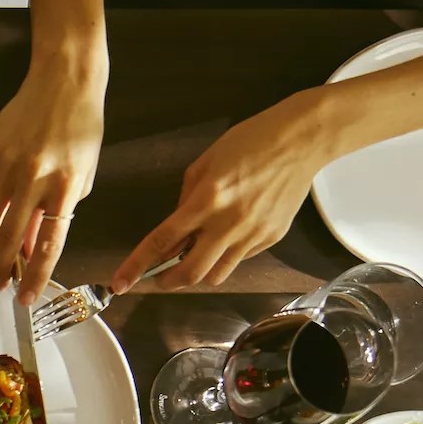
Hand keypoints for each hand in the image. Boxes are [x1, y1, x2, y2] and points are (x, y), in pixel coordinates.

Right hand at [0, 65, 105, 303]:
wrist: (65, 79)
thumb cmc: (81, 127)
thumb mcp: (82, 173)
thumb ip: (58, 211)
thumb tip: (30, 243)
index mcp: (64, 186)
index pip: (47, 244)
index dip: (35, 275)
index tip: (25, 298)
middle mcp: (34, 178)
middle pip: (9, 238)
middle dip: (1, 268)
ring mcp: (8, 164)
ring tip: (9, 217)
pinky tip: (5, 185)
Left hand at [111, 90, 337, 292]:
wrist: (302, 140)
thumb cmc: (250, 142)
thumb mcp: (205, 163)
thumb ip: (186, 199)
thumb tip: (176, 228)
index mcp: (206, 199)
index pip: (163, 241)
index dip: (137, 266)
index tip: (120, 283)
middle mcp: (228, 222)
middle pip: (190, 272)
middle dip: (167, 282)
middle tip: (158, 279)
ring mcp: (252, 234)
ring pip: (216, 275)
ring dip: (197, 274)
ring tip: (193, 258)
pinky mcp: (271, 238)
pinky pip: (240, 259)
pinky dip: (226, 256)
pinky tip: (228, 236)